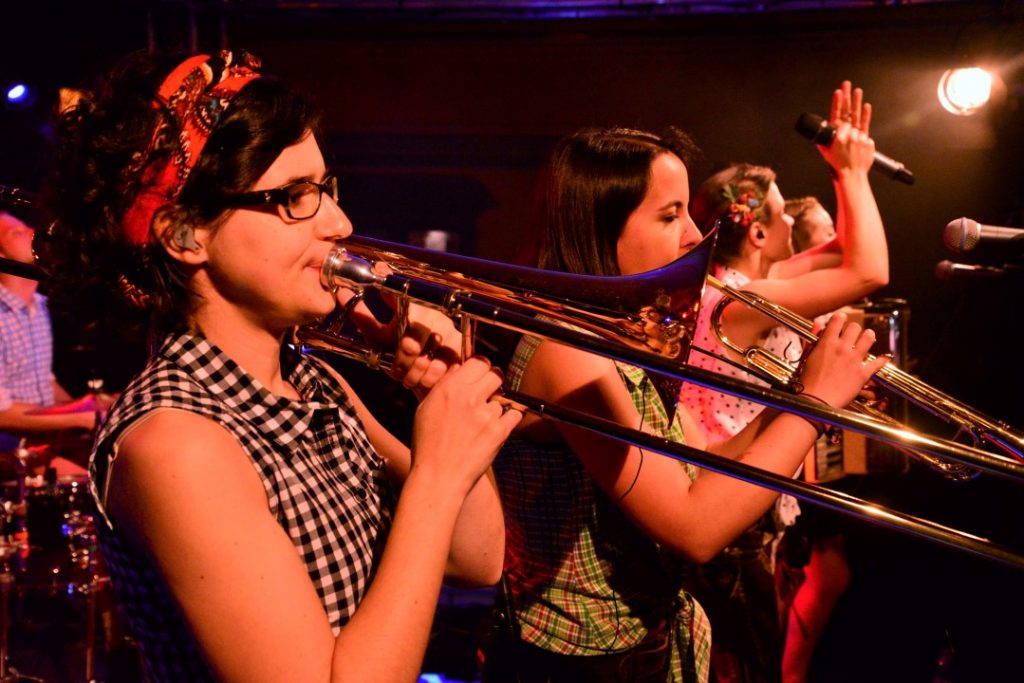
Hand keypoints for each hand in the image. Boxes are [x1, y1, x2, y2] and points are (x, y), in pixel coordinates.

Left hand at [336, 284, 462, 398]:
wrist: (430, 382)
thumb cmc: (402, 358)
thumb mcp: (380, 338)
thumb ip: (363, 317)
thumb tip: (340, 293)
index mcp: (413, 305)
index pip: (400, 294)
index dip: (392, 292)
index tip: (382, 284)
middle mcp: (433, 314)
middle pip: (410, 338)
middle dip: (401, 358)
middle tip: (398, 367)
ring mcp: (449, 331)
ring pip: (423, 356)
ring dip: (412, 372)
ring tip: (409, 376)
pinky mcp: (460, 350)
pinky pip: (439, 367)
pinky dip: (426, 378)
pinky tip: (423, 380)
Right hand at [410, 357, 522, 490]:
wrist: (438, 477)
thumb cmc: (428, 445)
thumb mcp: (426, 408)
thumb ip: (445, 387)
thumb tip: (461, 371)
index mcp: (449, 388)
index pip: (478, 362)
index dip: (481, 369)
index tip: (480, 377)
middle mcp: (469, 397)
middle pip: (495, 374)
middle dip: (493, 384)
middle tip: (487, 395)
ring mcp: (486, 414)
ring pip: (502, 399)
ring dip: (496, 409)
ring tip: (481, 426)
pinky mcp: (499, 432)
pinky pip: (514, 415)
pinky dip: (508, 421)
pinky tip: (494, 430)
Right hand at [798, 312, 889, 407]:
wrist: (816, 401)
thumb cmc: (808, 382)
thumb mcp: (808, 357)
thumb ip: (813, 339)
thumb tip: (817, 324)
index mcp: (827, 343)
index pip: (837, 320)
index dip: (840, 318)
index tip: (841, 320)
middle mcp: (842, 348)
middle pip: (855, 327)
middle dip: (854, 329)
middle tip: (853, 333)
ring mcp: (854, 360)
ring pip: (868, 338)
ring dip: (868, 336)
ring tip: (867, 338)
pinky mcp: (863, 373)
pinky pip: (878, 363)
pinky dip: (883, 360)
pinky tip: (884, 358)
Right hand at [818, 80, 875, 175]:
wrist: (852, 174)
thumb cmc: (837, 164)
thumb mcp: (825, 151)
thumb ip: (823, 140)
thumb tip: (819, 132)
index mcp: (836, 135)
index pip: (836, 115)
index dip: (837, 102)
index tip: (837, 92)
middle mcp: (848, 133)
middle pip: (847, 111)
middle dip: (847, 96)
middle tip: (846, 84)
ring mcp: (858, 136)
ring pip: (857, 116)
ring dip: (857, 102)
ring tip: (857, 90)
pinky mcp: (866, 139)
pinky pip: (866, 125)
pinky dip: (866, 115)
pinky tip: (866, 105)